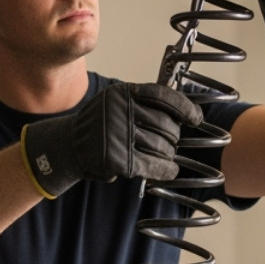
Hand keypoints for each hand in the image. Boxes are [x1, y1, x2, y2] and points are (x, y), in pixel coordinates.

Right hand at [21, 82, 202, 198]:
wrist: (68, 146)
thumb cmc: (98, 126)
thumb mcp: (116, 103)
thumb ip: (141, 103)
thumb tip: (180, 113)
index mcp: (123, 93)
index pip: (163, 96)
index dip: (185, 108)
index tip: (196, 118)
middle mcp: (121, 111)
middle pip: (166, 124)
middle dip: (174, 136)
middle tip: (173, 142)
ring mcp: (118, 135)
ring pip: (161, 146)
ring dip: (169, 155)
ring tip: (167, 157)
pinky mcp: (117, 158)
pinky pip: (153, 165)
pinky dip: (166, 170)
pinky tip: (170, 171)